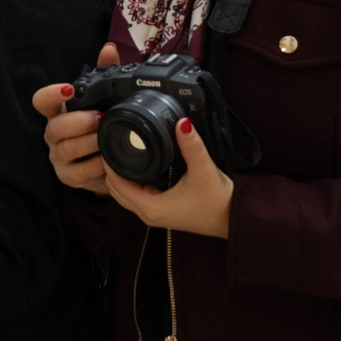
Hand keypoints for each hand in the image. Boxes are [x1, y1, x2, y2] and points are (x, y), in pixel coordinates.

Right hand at [35, 42, 118, 193]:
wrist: (110, 164)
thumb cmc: (101, 127)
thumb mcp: (104, 100)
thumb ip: (105, 73)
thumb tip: (109, 49)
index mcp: (59, 112)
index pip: (42, 101)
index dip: (51, 94)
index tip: (69, 89)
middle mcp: (54, 134)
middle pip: (55, 127)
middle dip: (78, 122)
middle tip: (100, 117)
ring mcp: (58, 157)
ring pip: (67, 149)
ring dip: (89, 143)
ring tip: (107, 137)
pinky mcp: (68, 177)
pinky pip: (78, 172)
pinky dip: (96, 166)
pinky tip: (109, 161)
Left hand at [102, 115, 233, 238]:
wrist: (233, 218)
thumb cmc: (218, 200)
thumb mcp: (203, 169)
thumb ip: (191, 145)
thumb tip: (182, 122)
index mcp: (151, 207)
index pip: (116, 184)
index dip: (108, 163)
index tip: (107, 142)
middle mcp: (148, 214)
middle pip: (115, 190)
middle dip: (111, 168)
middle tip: (112, 142)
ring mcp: (154, 215)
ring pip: (125, 194)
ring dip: (121, 175)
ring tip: (123, 149)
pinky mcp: (161, 211)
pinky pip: (137, 195)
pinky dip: (133, 181)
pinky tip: (141, 163)